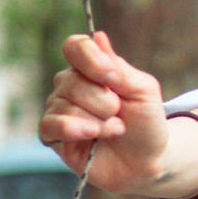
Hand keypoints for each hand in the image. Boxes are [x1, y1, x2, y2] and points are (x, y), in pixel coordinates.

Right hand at [42, 31, 171, 190]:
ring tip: (115, 130)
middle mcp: (70, 85)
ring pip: (64, 105)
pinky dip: (73, 129)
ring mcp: (59, 110)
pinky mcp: (53, 136)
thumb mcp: (143, 91)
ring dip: (98, 121)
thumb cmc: (146, 123)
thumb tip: (98, 37)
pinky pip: (49, 126)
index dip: (91, 60)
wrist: (148, 161)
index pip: (75, 47)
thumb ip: (119, 68)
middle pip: (72, 81)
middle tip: (119, 113)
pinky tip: (92, 134)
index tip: (113, 78)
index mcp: (91, 68)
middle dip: (104, 101)